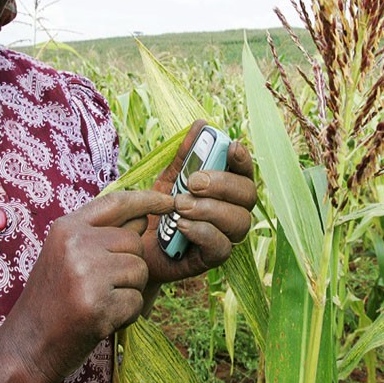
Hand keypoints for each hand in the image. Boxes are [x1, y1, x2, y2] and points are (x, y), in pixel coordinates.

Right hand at [0, 190, 173, 382]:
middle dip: (130, 266)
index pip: (116, 202)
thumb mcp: (66, 255)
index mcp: (66, 228)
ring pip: (140, 271)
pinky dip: (126, 315)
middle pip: (135, 242)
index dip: (147, 199)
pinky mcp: (97, 304)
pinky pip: (136, 301)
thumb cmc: (51, 300)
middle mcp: (76, 244)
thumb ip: (102, 234)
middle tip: (101, 287)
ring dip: (128, 291)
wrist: (26, 346)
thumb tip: (144, 217)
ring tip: (99, 302)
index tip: (169, 201)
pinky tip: (101, 320)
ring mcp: (86, 274)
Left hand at [143, 120, 256, 285]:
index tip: (231, 146)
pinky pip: (222, 247)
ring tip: (180, 206)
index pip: (245, 171)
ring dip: (210, 210)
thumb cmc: (158, 207)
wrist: (136, 242)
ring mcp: (226, 235)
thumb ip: (185, 154)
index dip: (243, 158)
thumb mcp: (169, 176)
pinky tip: (182, 226)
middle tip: (193, 182)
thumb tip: (201, 124)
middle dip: (222, 185)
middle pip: (248, 195)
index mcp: (227, 187)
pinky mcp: (213, 258)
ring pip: (239, 221)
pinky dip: (202, 232)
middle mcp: (233, 210)